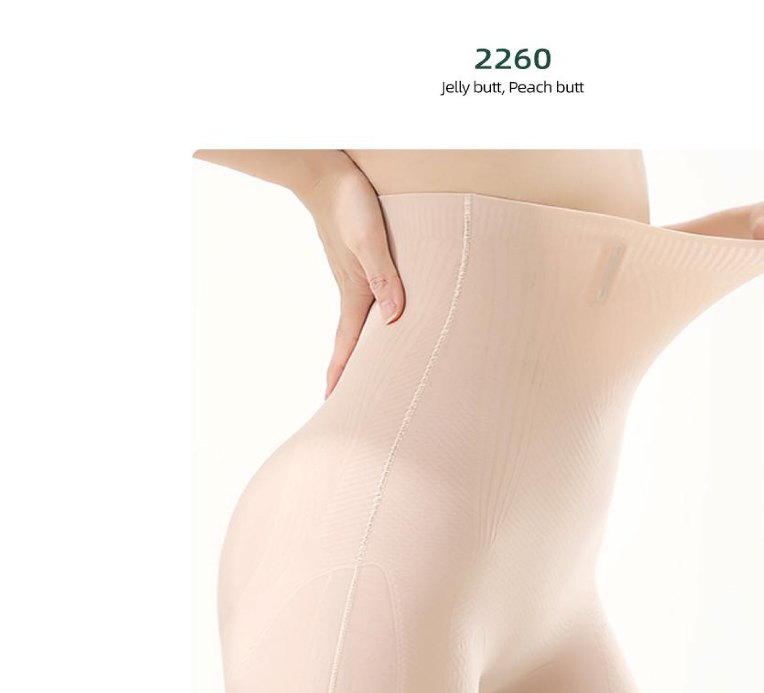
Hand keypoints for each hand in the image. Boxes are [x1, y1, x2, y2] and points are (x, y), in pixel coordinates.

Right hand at [296, 160, 405, 397]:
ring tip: (366, 370)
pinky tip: (380, 320)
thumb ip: (384, 277)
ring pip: (360, 322)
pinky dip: (370, 320)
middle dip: (348, 372)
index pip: (347, 344)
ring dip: (359, 347)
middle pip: (351, 340)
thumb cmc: (349, 204)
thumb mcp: (370, 240)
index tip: (333, 403)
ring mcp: (353, 276)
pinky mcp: (358, 262)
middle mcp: (353, 289)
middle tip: (348, 402)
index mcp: (355, 292)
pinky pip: (366, 300)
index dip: (342, 374)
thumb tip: (393, 318)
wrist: (325, 172)